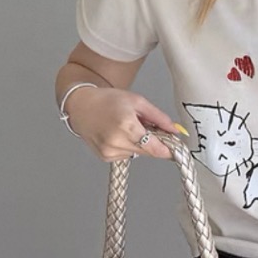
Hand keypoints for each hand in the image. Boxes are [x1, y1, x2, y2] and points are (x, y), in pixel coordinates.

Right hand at [65, 86, 182, 160]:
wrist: (82, 106)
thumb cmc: (108, 100)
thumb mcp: (137, 101)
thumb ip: (159, 117)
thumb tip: (175, 130)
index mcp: (126, 125)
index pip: (155, 148)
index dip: (168, 149)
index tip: (175, 148)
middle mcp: (116, 141)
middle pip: (148, 151)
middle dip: (153, 142)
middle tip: (147, 128)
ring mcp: (109, 151)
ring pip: (138, 154)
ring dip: (139, 144)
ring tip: (128, 128)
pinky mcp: (105, 157)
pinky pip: (126, 155)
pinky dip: (127, 147)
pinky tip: (118, 135)